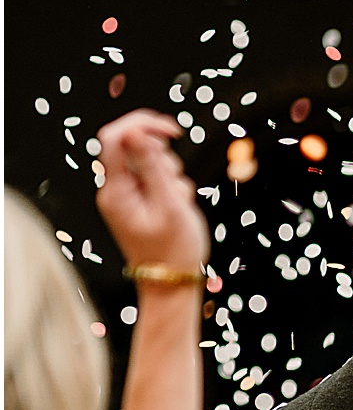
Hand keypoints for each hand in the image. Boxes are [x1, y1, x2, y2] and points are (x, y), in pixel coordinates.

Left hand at [95, 110, 207, 274]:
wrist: (171, 284)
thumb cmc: (174, 250)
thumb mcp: (170, 205)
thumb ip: (153, 167)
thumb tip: (137, 132)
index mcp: (115, 190)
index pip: (115, 137)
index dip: (143, 125)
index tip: (173, 131)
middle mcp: (115, 190)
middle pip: (134, 148)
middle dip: (164, 157)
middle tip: (177, 184)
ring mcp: (126, 196)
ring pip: (149, 164)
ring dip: (171, 174)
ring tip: (180, 202)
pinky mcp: (138, 202)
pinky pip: (153, 181)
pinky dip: (171, 187)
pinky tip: (178, 208)